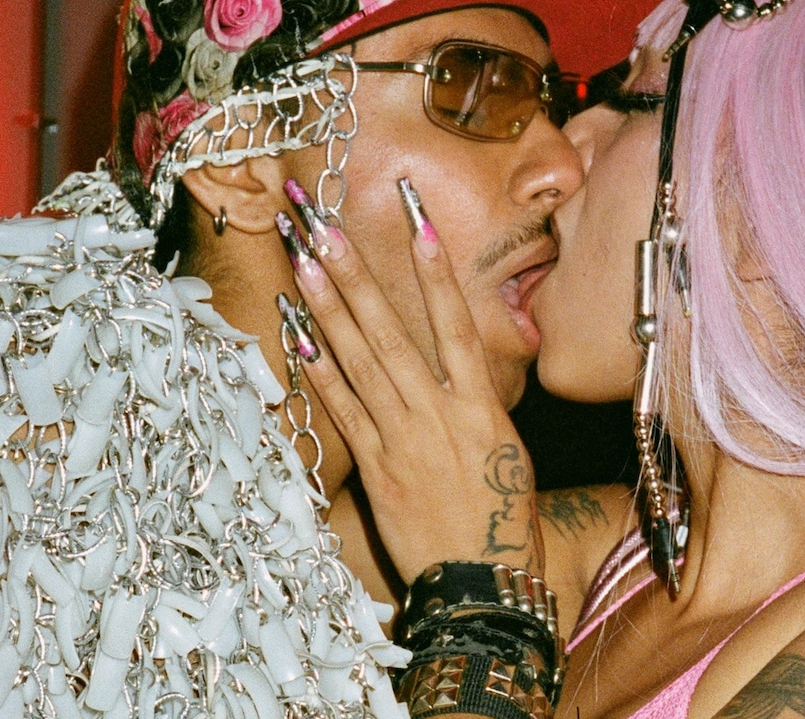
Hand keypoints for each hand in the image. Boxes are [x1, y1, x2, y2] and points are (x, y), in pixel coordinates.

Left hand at [278, 181, 543, 584]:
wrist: (481, 582)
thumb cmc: (502, 515)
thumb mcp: (507, 448)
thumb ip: (478, 400)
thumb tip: (460, 365)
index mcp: (481, 406)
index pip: (455, 324)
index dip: (436, 271)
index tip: (418, 222)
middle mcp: (438, 413)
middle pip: (391, 332)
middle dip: (357, 273)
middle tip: (325, 225)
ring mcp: (401, 439)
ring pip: (359, 362)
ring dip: (329, 308)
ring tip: (304, 261)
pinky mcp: (375, 467)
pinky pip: (342, 410)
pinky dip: (319, 372)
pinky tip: (297, 336)